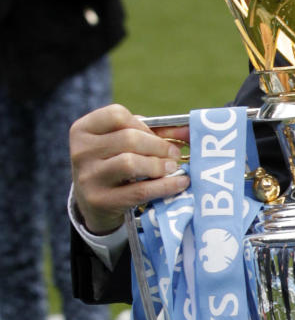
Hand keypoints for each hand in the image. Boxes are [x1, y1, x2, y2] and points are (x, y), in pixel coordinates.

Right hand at [70, 104, 188, 233]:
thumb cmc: (114, 165)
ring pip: (130, 163)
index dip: (144, 125)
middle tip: (175, 154)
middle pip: (127, 138)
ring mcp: (87, 177)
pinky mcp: (100, 200)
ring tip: (173, 167)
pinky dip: (165, 186)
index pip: (116, 115)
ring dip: (159, 165)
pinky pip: (139, 190)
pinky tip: (180, 183)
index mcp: (83, 129)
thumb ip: (154, 132)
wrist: (94, 204)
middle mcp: (80, 151)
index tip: (158, 137)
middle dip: (158, 146)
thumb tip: (189, 129)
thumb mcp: (123, 145)